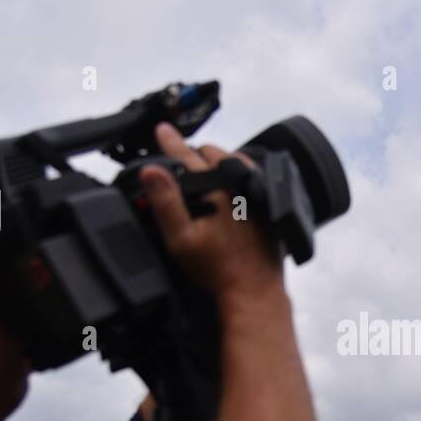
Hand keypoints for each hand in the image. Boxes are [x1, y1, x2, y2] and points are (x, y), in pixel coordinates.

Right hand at [139, 122, 282, 303]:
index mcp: (220, 187)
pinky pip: (251, 179)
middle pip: (214, 154)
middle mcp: (243, 185)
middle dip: (195, 154)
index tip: (162, 129)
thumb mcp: (181, 239)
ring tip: (202, 170)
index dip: (171, 143)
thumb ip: (165, 202)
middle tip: (180, 159)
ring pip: (235, 163)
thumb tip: (150, 171)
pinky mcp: (270, 205)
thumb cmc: (219, 270)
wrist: (254, 291)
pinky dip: (236, 177)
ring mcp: (260, 194)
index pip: (188, 156)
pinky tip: (226, 189)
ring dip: (218, 163)